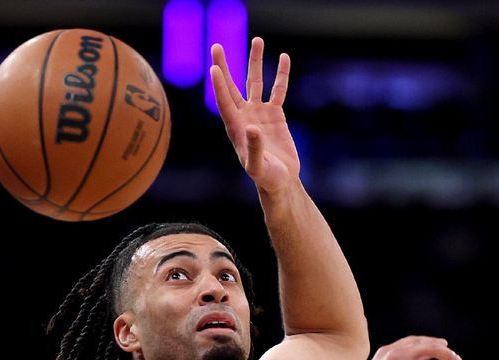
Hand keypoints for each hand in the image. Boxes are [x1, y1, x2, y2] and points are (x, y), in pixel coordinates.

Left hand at [210, 37, 299, 194]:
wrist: (280, 181)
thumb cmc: (266, 177)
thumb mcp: (258, 167)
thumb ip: (254, 149)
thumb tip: (252, 128)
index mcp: (236, 128)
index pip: (225, 102)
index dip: (219, 86)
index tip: (214, 67)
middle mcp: (244, 116)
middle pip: (232, 86)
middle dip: (225, 66)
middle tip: (216, 46)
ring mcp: (259, 113)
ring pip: (255, 82)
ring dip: (255, 62)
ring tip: (257, 40)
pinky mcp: (275, 115)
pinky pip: (278, 90)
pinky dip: (281, 75)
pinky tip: (284, 57)